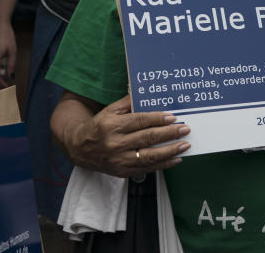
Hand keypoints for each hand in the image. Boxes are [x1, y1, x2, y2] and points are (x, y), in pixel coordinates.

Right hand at [69, 96, 189, 176]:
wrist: (79, 148)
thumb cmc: (98, 126)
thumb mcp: (109, 110)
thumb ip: (127, 102)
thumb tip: (146, 92)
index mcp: (112, 126)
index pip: (139, 121)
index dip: (158, 119)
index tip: (173, 117)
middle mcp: (115, 144)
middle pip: (147, 138)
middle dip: (169, 133)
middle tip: (184, 129)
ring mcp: (119, 160)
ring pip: (149, 156)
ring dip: (170, 150)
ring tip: (185, 145)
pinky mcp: (122, 171)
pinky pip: (147, 169)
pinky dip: (163, 165)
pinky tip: (176, 159)